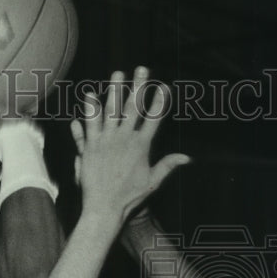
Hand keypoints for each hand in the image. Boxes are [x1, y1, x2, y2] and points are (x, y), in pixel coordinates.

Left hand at [70, 67, 189, 222]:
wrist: (105, 208)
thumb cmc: (129, 198)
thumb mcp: (152, 182)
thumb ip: (168, 165)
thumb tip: (187, 158)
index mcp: (141, 146)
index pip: (154, 119)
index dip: (160, 101)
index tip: (164, 86)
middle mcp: (124, 139)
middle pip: (133, 107)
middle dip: (139, 86)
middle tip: (142, 69)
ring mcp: (106, 141)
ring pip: (111, 110)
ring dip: (115, 90)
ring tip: (118, 74)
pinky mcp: (90, 146)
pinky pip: (90, 124)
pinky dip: (89, 110)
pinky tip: (89, 95)